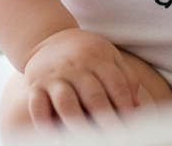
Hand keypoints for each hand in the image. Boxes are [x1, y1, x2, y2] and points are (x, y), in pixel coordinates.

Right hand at [23, 28, 140, 136]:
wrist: (48, 36)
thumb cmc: (86, 52)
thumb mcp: (108, 55)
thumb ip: (125, 77)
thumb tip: (136, 106)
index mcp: (97, 57)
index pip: (115, 82)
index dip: (125, 104)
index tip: (132, 124)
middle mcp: (76, 66)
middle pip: (93, 94)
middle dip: (106, 119)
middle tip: (118, 138)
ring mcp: (54, 76)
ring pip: (66, 102)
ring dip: (78, 124)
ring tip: (91, 141)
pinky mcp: (35, 86)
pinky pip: (37, 106)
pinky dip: (44, 124)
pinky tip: (56, 139)